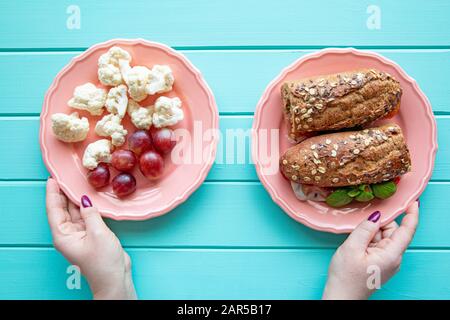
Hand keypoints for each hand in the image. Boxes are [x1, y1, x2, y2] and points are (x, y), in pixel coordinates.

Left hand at [45, 178, 136, 299]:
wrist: (115, 278)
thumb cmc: (103, 262)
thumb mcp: (97, 233)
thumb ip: (91, 214)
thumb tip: (85, 200)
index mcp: (63, 235)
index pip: (54, 210)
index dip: (53, 193)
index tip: (53, 178)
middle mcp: (68, 234)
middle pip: (63, 209)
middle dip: (63, 193)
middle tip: (66, 176)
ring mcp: (79, 235)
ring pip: (75, 212)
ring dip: (76, 199)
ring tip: (77, 183)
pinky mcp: (91, 235)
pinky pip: (86, 217)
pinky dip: (87, 207)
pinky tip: (89, 197)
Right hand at [322, 200, 418, 299]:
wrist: (341, 297)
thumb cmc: (346, 277)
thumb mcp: (352, 248)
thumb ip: (365, 229)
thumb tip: (376, 215)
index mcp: (391, 255)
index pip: (407, 230)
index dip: (411, 214)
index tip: (412, 201)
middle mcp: (393, 258)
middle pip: (393, 231)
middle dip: (381, 222)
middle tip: (365, 216)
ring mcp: (387, 261)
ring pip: (384, 236)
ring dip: (372, 230)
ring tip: (356, 234)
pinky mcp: (379, 262)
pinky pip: (378, 244)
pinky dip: (370, 238)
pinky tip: (358, 240)